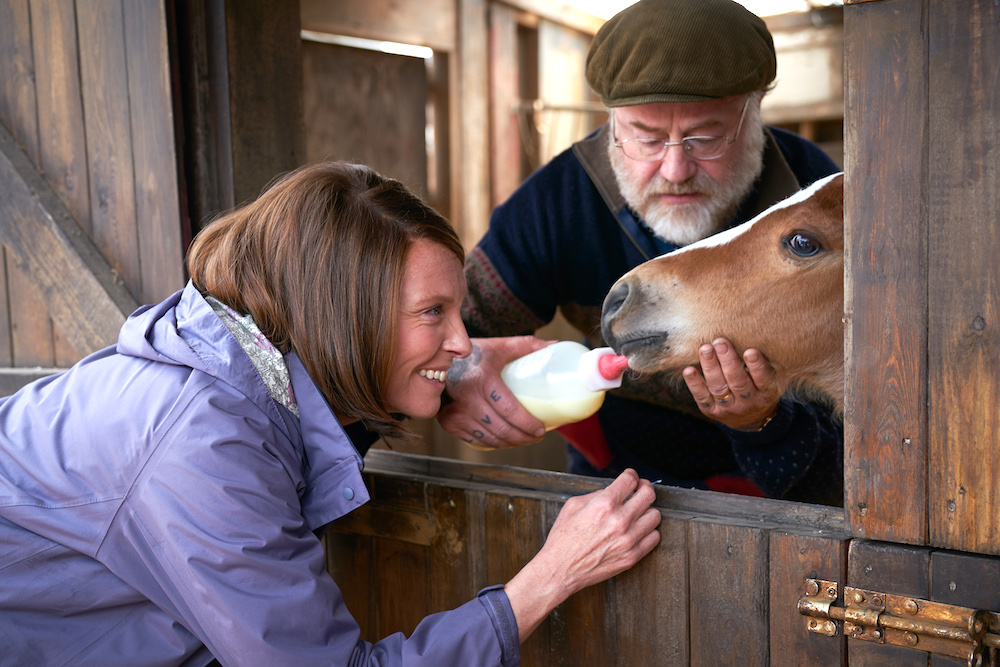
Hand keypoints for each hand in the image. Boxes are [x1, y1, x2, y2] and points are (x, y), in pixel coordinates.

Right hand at [437, 336, 550, 447]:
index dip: (528, 424)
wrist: (437, 360)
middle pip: (502, 429)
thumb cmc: (473, 355)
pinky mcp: (449, 422)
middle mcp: (468, 399)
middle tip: (536, 437)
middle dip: (523, 438)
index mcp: (483, 380)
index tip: (541, 429)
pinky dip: (492, 445)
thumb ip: (527, 345)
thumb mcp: (499, 346)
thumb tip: (554, 345)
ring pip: (489, 439)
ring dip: (509, 444)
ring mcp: (456, 413)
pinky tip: (503, 441)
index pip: (510, 410)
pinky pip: (475, 441)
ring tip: (523, 440)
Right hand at [504, 469, 660, 639]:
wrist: (561, 569)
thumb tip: (614, 491)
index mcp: (604, 504)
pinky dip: (648, 531)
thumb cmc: (564, 538)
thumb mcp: (573, 505)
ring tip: (638, 513)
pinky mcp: (633, 556)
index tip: (632, 478)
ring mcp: (628, 539)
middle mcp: (620, 520)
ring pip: (655, 516)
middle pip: (649, 494)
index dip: (632, 475)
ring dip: (647, 511)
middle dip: (644, 488)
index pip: (630, 480)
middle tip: (640, 490)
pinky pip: (654, 537)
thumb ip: (597, 494)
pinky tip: (638, 530)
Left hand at [681, 337, 780, 430]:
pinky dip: (694, 383)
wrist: (749, 420)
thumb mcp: (768, 380)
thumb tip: (746, 335)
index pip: (763, 380)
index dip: (756, 366)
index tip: (750, 351)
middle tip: (720, 342)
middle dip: (728, 361)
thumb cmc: (758, 389)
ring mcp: (728, 408)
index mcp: (766, 394)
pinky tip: (689, 370)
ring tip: (705, 349)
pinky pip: (702, 397)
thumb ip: (760, 364)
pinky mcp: (711, 410)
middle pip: (737, 382)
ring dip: (710, 367)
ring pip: (718, 388)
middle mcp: (748, 402)